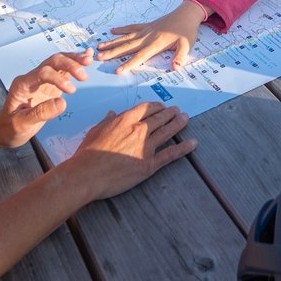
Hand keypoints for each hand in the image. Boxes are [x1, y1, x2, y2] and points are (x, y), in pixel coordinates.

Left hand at [0, 50, 89, 147]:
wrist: (4, 129)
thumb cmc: (10, 127)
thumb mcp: (22, 124)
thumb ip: (41, 113)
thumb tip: (63, 103)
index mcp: (23, 84)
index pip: (43, 73)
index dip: (58, 79)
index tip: (71, 91)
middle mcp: (32, 78)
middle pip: (52, 62)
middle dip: (69, 64)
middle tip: (84, 74)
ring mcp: (41, 80)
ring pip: (58, 62)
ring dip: (74, 60)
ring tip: (89, 60)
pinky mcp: (50, 85)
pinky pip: (62, 71)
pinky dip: (74, 63)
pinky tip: (87, 58)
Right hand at [59, 102, 194, 200]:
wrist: (87, 174)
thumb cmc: (87, 153)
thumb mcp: (95, 131)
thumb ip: (107, 121)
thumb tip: (112, 113)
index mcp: (125, 120)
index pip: (146, 108)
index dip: (156, 106)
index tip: (161, 106)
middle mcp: (138, 130)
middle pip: (159, 118)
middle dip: (170, 113)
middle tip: (177, 110)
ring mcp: (145, 147)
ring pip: (167, 131)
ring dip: (178, 124)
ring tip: (185, 118)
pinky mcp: (149, 164)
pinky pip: (169, 154)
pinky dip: (183, 148)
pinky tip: (192, 143)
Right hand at [97, 0, 207, 73]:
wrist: (187, 13)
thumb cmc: (187, 31)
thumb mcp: (187, 45)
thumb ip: (180, 56)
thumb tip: (175, 68)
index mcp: (156, 44)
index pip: (140, 56)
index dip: (128, 64)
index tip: (117, 71)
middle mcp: (147, 37)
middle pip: (127, 47)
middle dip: (112, 53)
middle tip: (98, 58)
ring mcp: (146, 30)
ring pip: (126, 37)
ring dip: (113, 42)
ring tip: (99, 46)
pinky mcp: (147, 25)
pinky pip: (132, 27)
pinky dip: (122, 29)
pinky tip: (112, 31)